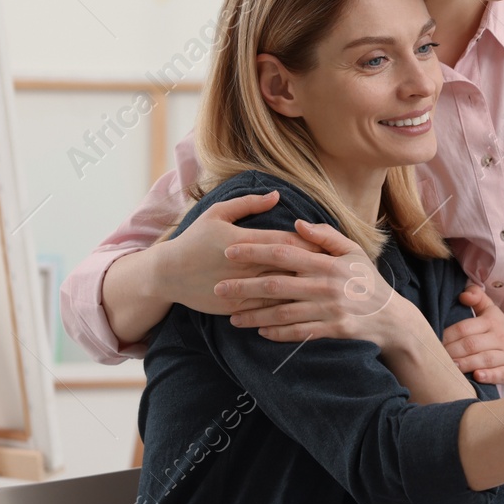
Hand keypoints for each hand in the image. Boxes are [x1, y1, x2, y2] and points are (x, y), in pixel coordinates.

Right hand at [151, 190, 313, 314]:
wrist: (167, 274)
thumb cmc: (195, 239)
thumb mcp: (217, 214)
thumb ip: (248, 204)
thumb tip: (277, 195)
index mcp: (243, 241)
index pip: (286, 242)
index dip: (310, 243)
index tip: (329, 245)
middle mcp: (244, 265)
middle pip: (288, 267)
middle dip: (313, 267)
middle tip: (336, 268)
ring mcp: (239, 288)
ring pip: (280, 291)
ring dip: (303, 289)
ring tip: (327, 288)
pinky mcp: (235, 307)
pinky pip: (266, 309)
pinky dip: (286, 308)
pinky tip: (304, 307)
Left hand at [215, 220, 417, 348]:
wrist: (391, 317)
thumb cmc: (367, 279)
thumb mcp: (353, 250)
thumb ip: (325, 236)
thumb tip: (296, 223)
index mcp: (327, 263)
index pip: (283, 253)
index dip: (255, 251)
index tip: (230, 251)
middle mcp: (325, 286)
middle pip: (275, 285)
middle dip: (243, 287)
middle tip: (218, 288)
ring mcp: (328, 310)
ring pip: (281, 313)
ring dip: (253, 315)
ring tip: (231, 317)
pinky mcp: (330, 331)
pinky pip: (297, 333)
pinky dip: (276, 333)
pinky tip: (259, 331)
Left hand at [442, 284, 503, 385]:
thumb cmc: (501, 329)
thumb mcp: (491, 311)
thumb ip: (477, 298)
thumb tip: (463, 294)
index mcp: (491, 322)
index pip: (464, 328)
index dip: (447, 336)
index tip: (433, 343)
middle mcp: (500, 337)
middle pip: (471, 344)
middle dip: (452, 351)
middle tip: (435, 359)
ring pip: (484, 359)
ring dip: (466, 364)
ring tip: (450, 368)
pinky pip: (500, 374)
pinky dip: (488, 375)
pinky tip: (476, 377)